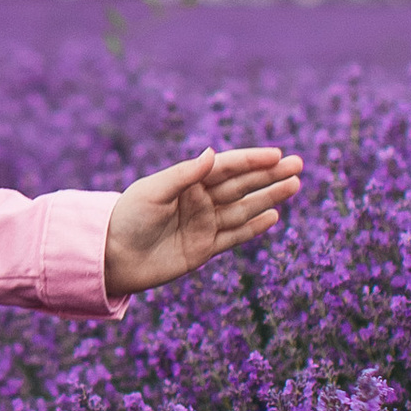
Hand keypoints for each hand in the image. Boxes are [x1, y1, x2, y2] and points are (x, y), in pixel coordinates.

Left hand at [103, 145, 302, 298]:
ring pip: (244, 208)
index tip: (278, 154)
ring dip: (269, 197)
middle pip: (242, 185)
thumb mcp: (153, 191)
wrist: (112, 257)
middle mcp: (199, 200)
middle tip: (298, 165)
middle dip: (270, 175)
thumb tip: (213, 152)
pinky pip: (235, 235)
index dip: (252, 160)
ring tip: (294, 185)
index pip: (227, 167)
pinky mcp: (204, 249)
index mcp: (187, 181)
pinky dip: (254, 226)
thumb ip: (185, 174)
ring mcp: (204, 224)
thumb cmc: (127, 218)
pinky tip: (273, 215)